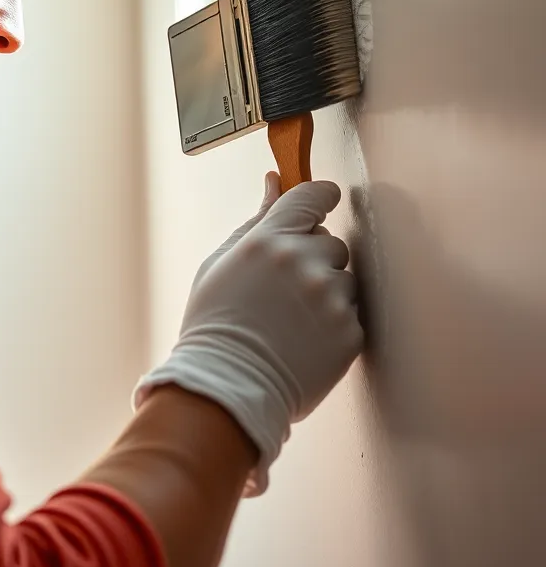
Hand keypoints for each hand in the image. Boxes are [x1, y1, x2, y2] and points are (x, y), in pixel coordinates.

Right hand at [134, 176, 363, 494]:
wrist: (228, 386)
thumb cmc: (215, 321)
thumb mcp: (222, 262)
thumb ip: (256, 218)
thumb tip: (274, 180)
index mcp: (268, 240)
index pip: (313, 196)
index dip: (320, 197)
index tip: (321, 203)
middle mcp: (304, 263)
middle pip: (331, 240)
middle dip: (313, 256)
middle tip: (284, 287)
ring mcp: (330, 299)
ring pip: (344, 277)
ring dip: (326, 289)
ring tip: (292, 317)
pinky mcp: (350, 333)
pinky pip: (352, 312)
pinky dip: (333, 322)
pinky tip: (303, 337)